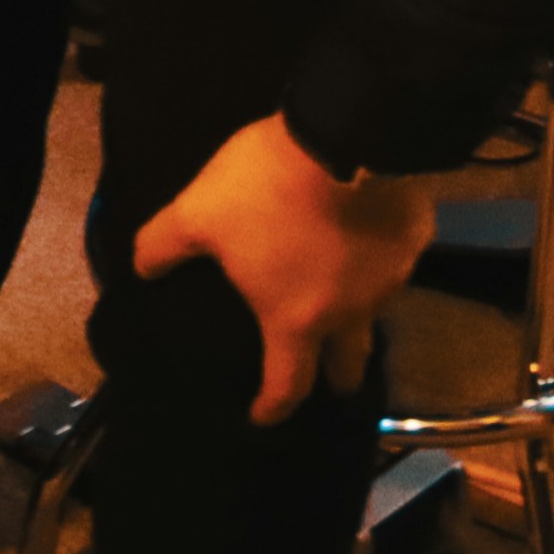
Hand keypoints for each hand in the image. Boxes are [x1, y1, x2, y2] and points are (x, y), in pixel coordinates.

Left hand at [132, 113, 437, 424]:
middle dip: (338, 377)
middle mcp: (349, 312)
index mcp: (295, 319)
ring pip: (374, 308)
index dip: (273, 407)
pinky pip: (395, 258)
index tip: (263, 416)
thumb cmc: (268, 188)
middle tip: (330, 378)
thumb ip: (164, 246)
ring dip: (357, 307)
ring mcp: (389, 279)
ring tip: (341, 285)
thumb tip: (140, 269)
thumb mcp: (198, 212)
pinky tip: (366, 230)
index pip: (287, 385)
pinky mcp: (413, 240)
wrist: (346, 136)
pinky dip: (378, 254)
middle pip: (349, 363)